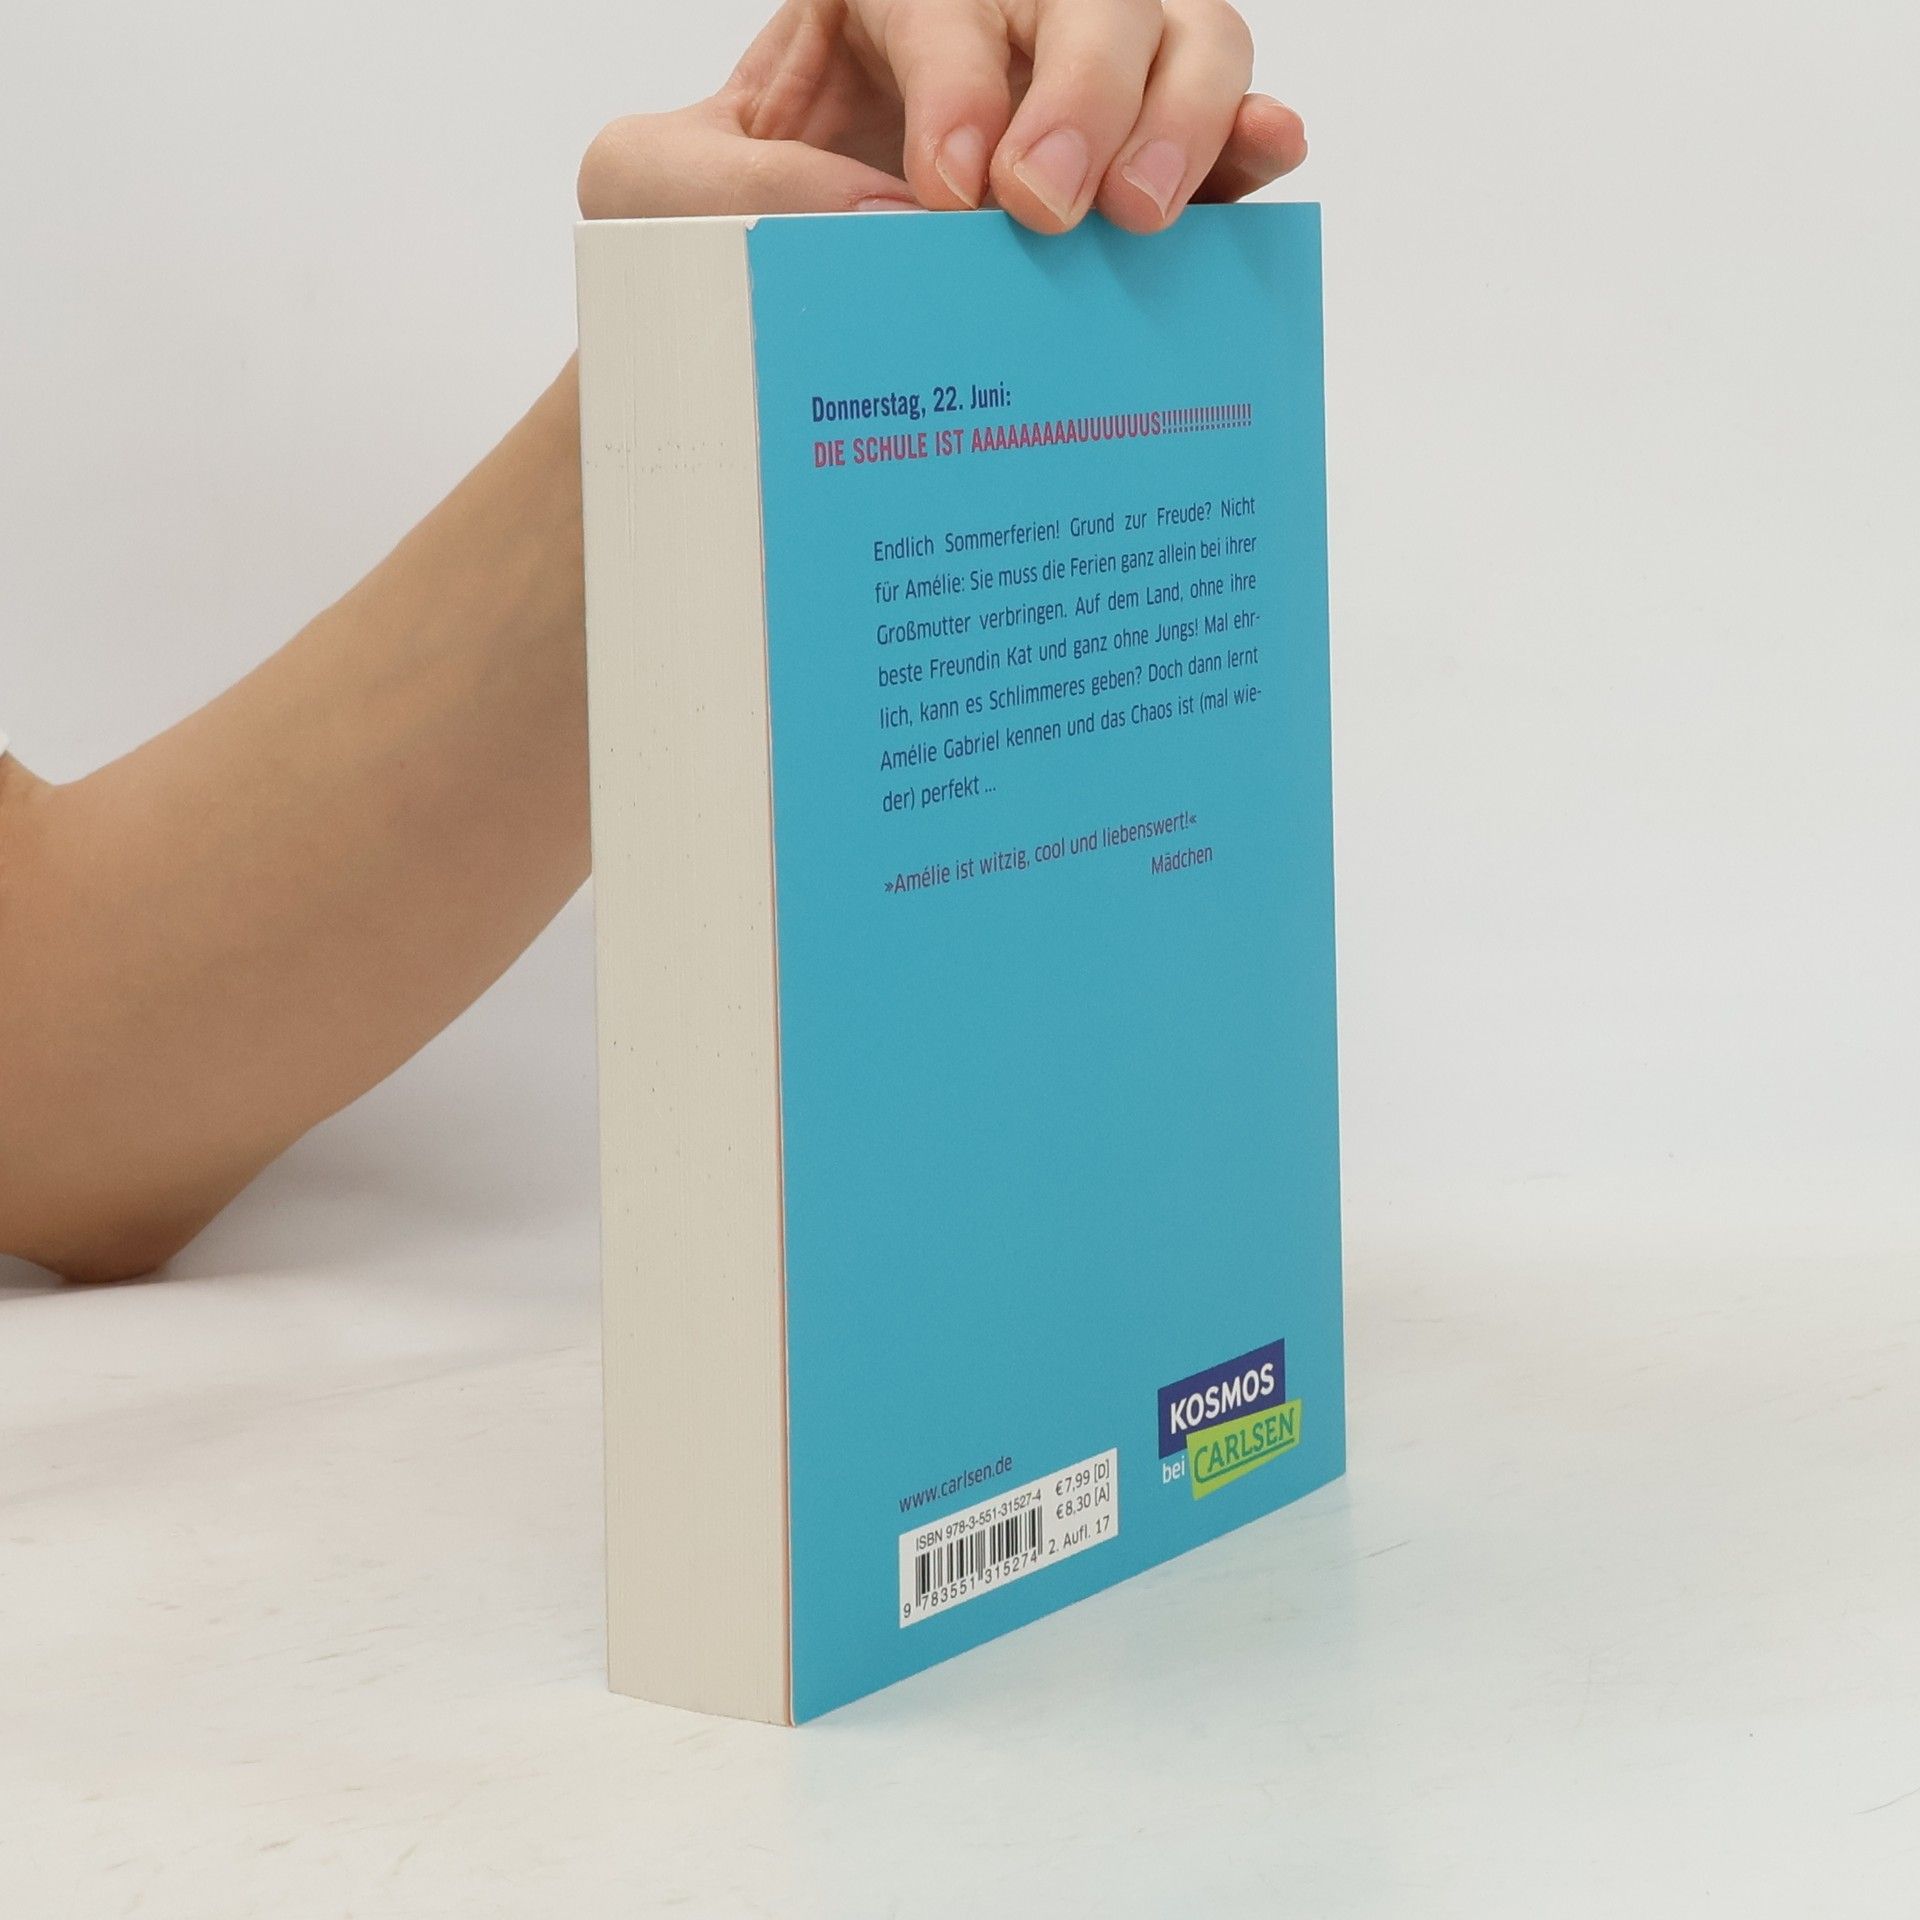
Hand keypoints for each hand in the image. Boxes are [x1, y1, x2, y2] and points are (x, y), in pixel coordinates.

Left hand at [578, 0, 1305, 233]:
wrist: (747, 316)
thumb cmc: (700, 237)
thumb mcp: (651, 191)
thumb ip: (741, 183)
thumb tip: (900, 223)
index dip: (959, 80)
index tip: (952, 191)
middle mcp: (991, 19)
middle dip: (1080, 94)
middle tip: (1049, 210)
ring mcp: (1080, 85)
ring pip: (1177, 30)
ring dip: (1181, 114)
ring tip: (1142, 219)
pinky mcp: (1139, 164)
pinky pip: (1224, 122)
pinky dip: (1250, 141)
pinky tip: (1266, 162)